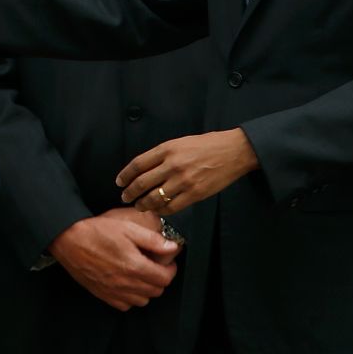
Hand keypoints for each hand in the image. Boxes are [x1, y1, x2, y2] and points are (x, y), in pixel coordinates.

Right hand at [47, 208, 179, 310]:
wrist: (68, 240)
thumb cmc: (97, 231)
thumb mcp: (127, 228)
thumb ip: (152, 240)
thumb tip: (172, 247)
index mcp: (135, 266)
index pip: (165, 278)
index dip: (171, 269)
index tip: (167, 262)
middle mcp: (126, 283)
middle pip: (156, 291)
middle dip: (160, 278)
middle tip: (155, 265)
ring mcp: (114, 292)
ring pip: (143, 300)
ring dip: (147, 289)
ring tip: (141, 274)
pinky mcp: (103, 295)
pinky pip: (125, 305)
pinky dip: (131, 297)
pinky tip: (126, 283)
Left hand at [116, 129, 259, 215]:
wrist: (233, 151)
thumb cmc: (207, 145)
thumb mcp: (180, 142)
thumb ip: (162, 155)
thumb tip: (144, 169)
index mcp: (167, 149)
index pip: (138, 164)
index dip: (125, 175)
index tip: (119, 182)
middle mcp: (172, 165)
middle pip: (142, 183)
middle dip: (130, 193)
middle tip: (125, 197)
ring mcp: (183, 181)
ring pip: (155, 198)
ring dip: (143, 204)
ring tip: (139, 206)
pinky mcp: (195, 194)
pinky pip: (172, 207)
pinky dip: (161, 210)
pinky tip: (157, 210)